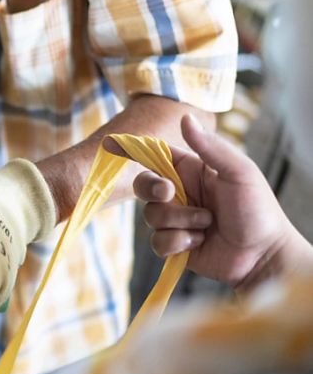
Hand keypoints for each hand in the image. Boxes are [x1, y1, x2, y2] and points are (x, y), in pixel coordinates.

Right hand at [104, 114, 304, 290]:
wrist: (262, 256)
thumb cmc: (258, 210)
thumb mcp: (239, 172)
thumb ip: (211, 147)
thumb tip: (185, 118)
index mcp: (192, 170)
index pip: (156, 155)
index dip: (133, 151)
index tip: (111, 145)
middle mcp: (180, 193)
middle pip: (144, 186)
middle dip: (152, 190)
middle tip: (169, 194)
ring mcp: (175, 219)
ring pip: (151, 216)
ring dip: (180, 222)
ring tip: (207, 225)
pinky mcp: (174, 244)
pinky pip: (158, 241)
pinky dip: (178, 243)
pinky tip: (199, 243)